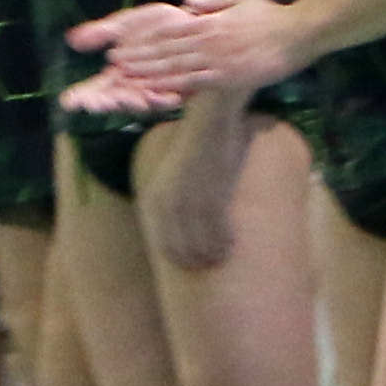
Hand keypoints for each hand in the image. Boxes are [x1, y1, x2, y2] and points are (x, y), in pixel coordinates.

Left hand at [84, 0, 299, 105]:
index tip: (127, 42)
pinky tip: (156, 91)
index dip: (145, 39)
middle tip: (114, 62)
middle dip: (139, 56)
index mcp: (209, 23)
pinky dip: (173, 87)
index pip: (169, 32)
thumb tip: (187, 3)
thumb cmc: (272, 17)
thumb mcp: (241, 0)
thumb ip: (213, 3)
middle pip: (166, 50)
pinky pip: (195, 83)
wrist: (298, 32)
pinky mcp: (228, 76)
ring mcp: (216, 59)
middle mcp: (208, 41)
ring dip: (148, 72)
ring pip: (175, 67)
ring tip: (126, 76)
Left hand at [139, 96, 253, 273]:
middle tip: (207, 267)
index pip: (162, 238)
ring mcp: (190, 195)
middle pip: (180, 242)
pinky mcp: (210, 189)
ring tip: (221, 259)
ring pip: (200, 237)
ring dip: (211, 252)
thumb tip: (179, 218)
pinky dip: (224, 237)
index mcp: (154, 195)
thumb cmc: (194, 144)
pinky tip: (231, 245)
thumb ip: (171, 193)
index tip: (189, 266)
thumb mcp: (173, 170)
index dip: (176, 256)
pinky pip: (217, 223)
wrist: (209, 118)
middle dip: (194, 258)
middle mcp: (168, 199)